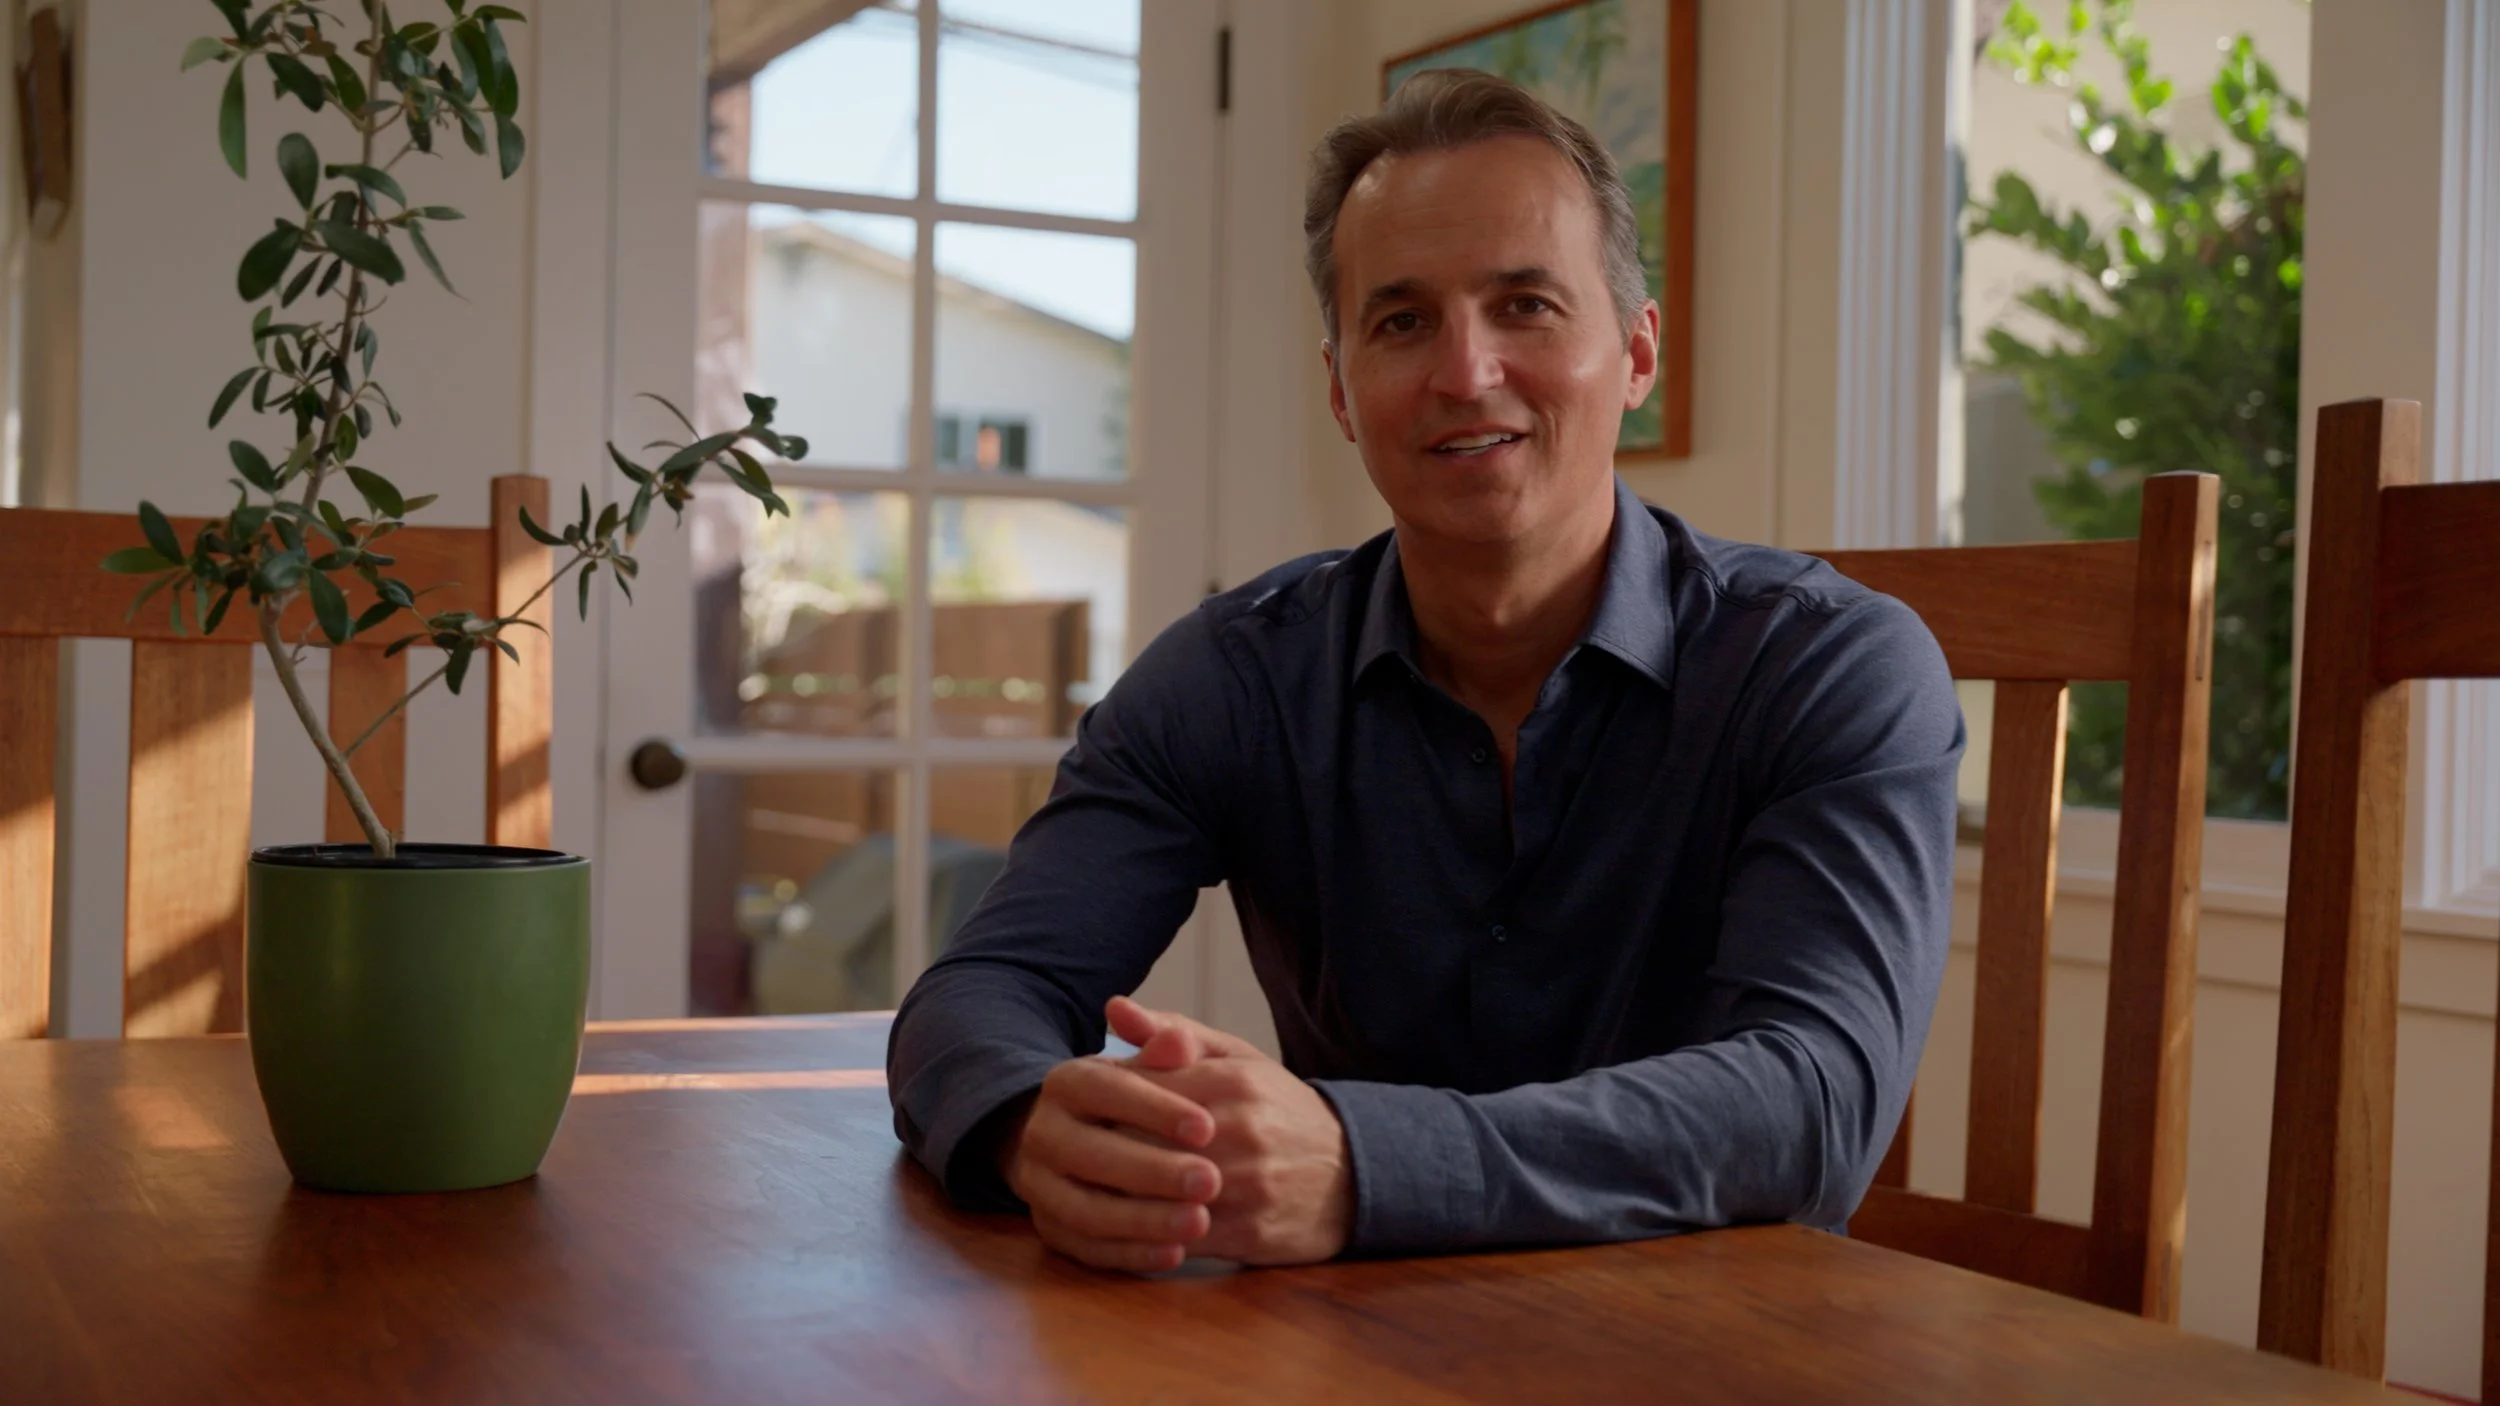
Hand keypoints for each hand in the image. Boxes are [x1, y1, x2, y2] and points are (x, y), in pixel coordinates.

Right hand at [998, 1023, 1224, 1274]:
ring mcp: (1040, 1185)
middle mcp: (1042, 1132)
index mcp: (1067, 1081)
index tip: (1207, 1127)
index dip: (1155, 1109)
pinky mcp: (1050, 1229)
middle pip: (1091, 1154)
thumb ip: (1170, 1048)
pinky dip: (1131, 1254)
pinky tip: (1177, 1252)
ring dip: (1143, 1221)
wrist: (1092, 1138)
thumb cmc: (1143, 1097)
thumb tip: (1176, 1038)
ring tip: (1199, 1222)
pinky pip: (1087, 1249)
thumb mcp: (1158, 1066)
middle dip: (1153, 1171)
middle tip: (1211, 1181)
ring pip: (1085, 1210)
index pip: (1106, 1089)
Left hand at [1107, 996, 1353, 1265]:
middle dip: (1101, 1152)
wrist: (1350, 1172)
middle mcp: (1238, 1132)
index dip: (1104, 1105)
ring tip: (1091, 1192)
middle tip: (1075, 1156)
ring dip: (1117, 1197)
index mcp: (1230, 1082)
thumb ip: (1172, 1033)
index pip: (1140, 1090)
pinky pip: (1178, 1236)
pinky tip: (1128, 1226)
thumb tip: (1113, 1007)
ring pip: (1153, 1195)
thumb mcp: (1235, 1058)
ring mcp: (1244, 1186)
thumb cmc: (1278, 1109)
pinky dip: (1147, 1234)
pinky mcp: (1247, 1232)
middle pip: (1138, 1144)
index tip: (1083, 1114)